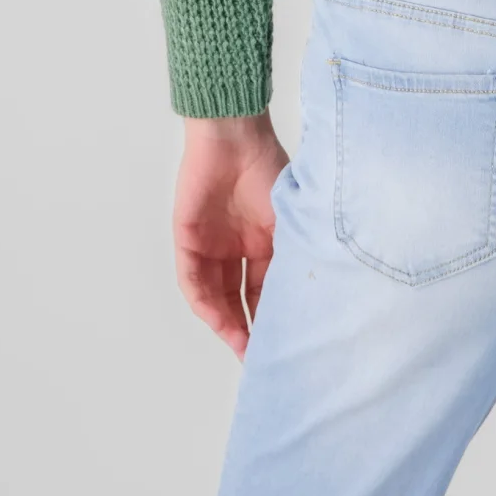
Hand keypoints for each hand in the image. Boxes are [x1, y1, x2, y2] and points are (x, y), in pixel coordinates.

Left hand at [173, 111, 289, 358]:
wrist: (235, 137)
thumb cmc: (268, 168)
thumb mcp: (289, 218)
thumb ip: (290, 255)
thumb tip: (308, 298)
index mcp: (264, 243)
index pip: (264, 292)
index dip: (269, 319)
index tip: (280, 347)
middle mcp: (237, 249)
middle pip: (238, 300)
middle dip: (246, 330)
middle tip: (256, 358)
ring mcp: (211, 246)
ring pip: (214, 296)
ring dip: (225, 323)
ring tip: (239, 346)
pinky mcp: (187, 240)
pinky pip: (192, 280)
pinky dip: (203, 302)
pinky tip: (216, 319)